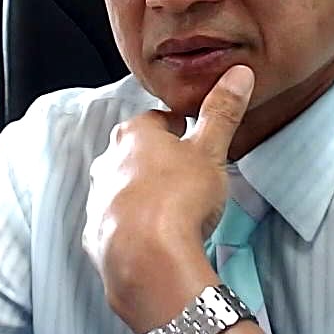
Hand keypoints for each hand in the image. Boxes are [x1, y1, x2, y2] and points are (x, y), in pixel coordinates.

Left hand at [83, 64, 255, 333]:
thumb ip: (223, 112)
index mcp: (134, 134)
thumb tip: (238, 73)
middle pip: (137, 154)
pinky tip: (154, 239)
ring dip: (144, 195)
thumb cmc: (179, 198)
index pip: (159, 121)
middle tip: (188, 178)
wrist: (148, 260)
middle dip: (160, 162)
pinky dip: (132, 228)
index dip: (181, 131)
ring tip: (174, 212)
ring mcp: (97, 200)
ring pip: (123, 188)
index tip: (196, 142)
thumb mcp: (211, 151)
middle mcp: (107, 162)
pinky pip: (116, 224)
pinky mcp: (94, 235)